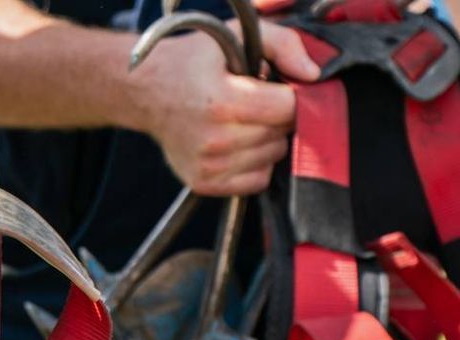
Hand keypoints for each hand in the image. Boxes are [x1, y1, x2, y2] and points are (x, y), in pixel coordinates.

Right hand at [126, 21, 319, 197]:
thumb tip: (313, 75)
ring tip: (243, 122)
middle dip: (277, 116)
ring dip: (267, 140)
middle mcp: (215, 140)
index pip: (288, 108)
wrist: (146, 92)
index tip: (274, 87)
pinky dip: (256, 163)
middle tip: (254, 102)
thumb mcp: (235, 36)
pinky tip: (238, 144)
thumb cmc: (192, 63)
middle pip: (282, 134)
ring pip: (273, 158)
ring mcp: (209, 166)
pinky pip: (257, 181)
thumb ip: (282, 44)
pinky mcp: (205, 183)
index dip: (290, 95)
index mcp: (223, 102)